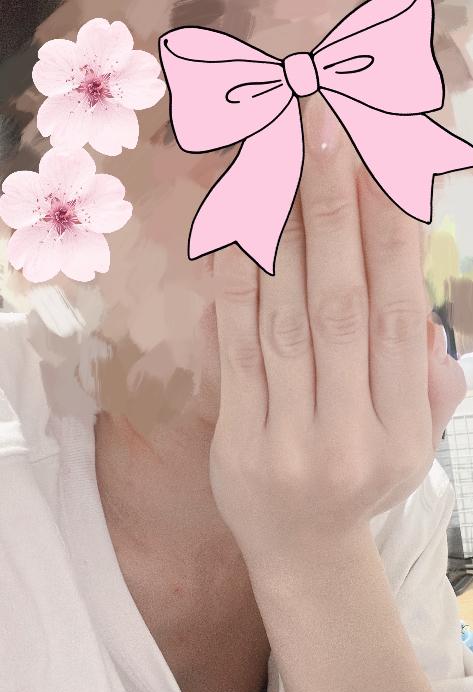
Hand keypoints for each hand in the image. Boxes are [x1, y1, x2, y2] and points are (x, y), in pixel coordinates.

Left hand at [205, 98, 466, 574]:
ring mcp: (292, 443)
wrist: (303, 554)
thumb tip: (427, 321)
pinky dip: (235, 285)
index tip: (382, 160)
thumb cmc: (362, 481)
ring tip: (275, 157)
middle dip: (335, 210)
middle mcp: (354, 434)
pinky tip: (234, 228)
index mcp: (405, 426)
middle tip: (324, 127)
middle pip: (343, 305)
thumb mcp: (415, 445)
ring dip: (280, 231)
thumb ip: (429, 385)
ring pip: (286, 320)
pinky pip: (236, 352)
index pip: (400, 313)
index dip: (391, 233)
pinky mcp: (239, 444)